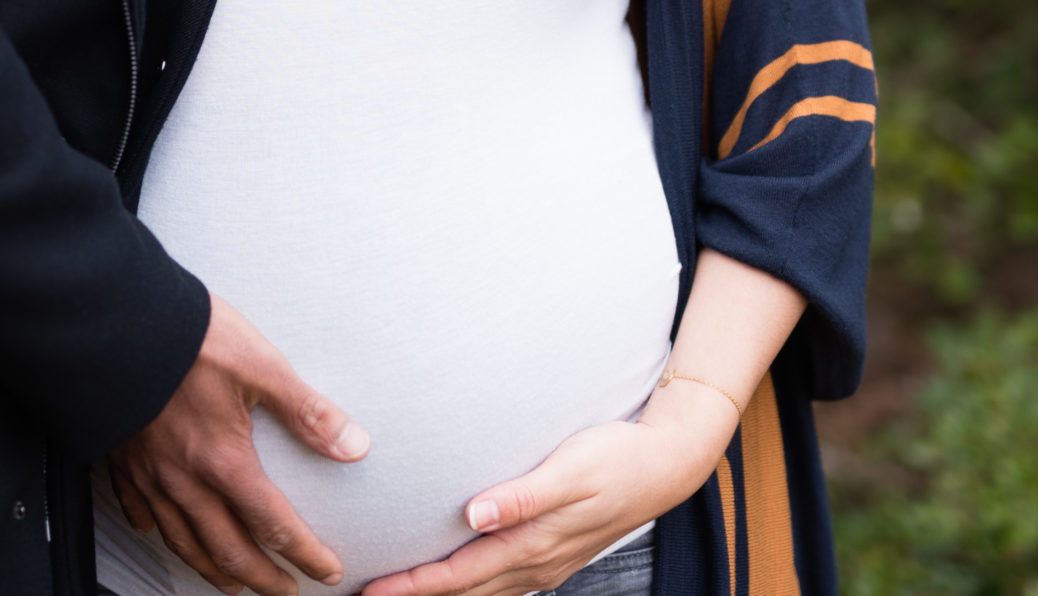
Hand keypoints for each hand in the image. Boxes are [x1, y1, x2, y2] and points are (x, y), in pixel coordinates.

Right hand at [109, 293, 369, 595]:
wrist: (117, 321)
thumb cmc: (190, 338)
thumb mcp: (262, 366)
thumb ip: (308, 412)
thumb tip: (354, 446)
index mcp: (223, 460)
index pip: (272, 523)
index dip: (304, 553)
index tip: (326, 570)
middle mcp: (184, 479)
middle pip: (227, 548)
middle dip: (261, 577)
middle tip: (285, 591)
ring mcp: (148, 473)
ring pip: (182, 540)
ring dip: (213, 568)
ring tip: (233, 583)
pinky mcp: (122, 458)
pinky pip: (137, 510)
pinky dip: (154, 530)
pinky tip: (160, 532)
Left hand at [357, 379, 736, 595]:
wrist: (666, 464)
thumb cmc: (616, 456)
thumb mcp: (572, 468)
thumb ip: (523, 495)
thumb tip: (474, 515)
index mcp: (534, 544)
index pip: (459, 576)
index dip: (414, 587)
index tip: (371, 590)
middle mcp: (536, 563)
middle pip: (463, 593)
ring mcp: (545, 565)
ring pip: (480, 593)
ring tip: (395, 594)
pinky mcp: (551, 555)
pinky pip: (498, 583)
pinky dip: (466, 587)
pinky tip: (449, 579)